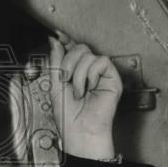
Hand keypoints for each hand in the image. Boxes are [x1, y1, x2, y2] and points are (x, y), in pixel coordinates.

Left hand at [47, 32, 121, 159]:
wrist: (79, 131)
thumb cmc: (69, 116)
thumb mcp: (55, 85)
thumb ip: (56, 62)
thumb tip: (56, 42)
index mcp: (74, 71)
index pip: (72, 49)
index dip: (66, 40)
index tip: (57, 35)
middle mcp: (88, 71)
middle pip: (79, 48)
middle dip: (68, 63)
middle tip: (65, 80)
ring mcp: (100, 74)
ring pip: (88, 55)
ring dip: (78, 74)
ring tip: (78, 91)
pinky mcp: (111, 78)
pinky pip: (101, 61)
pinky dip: (91, 74)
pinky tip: (89, 87)